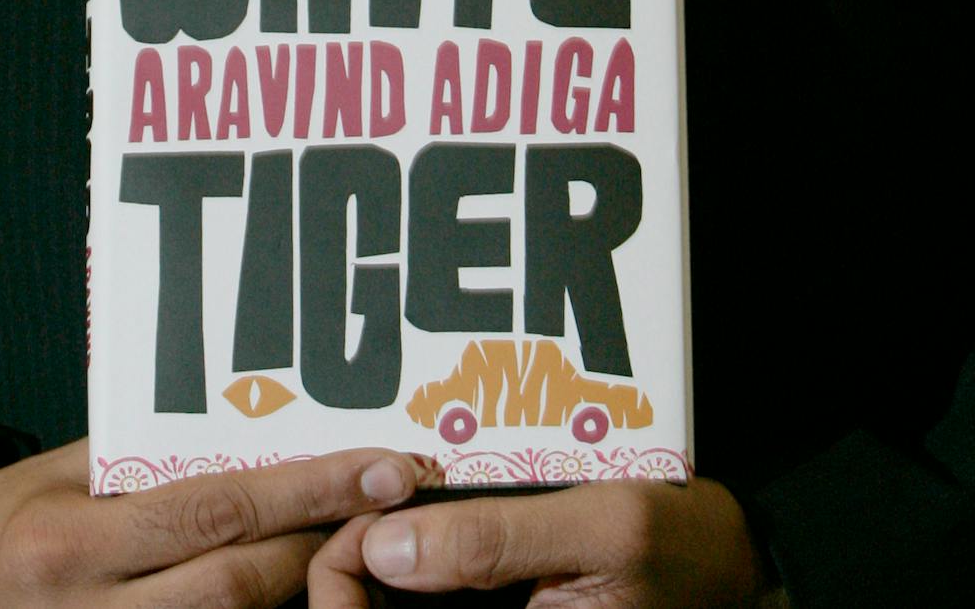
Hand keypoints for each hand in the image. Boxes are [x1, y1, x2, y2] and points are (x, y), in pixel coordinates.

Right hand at [0, 433, 418, 606]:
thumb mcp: (58, 471)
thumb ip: (144, 455)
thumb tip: (247, 427)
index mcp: (72, 544)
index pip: (215, 510)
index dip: (308, 490)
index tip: (382, 467)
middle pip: (239, 584)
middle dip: (320, 541)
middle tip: (383, 500)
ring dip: (296, 588)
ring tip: (347, 540)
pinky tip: (285, 586)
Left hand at [308, 475, 785, 606]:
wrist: (739, 567)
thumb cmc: (683, 550)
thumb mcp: (599, 531)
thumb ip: (493, 540)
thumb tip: (388, 546)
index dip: (344, 581)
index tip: (354, 524)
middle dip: (363, 559)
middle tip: (370, 497)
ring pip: (412, 599)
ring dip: (396, 549)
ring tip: (396, 487)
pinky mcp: (506, 606)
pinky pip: (448, 590)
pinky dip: (431, 544)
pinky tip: (433, 496)